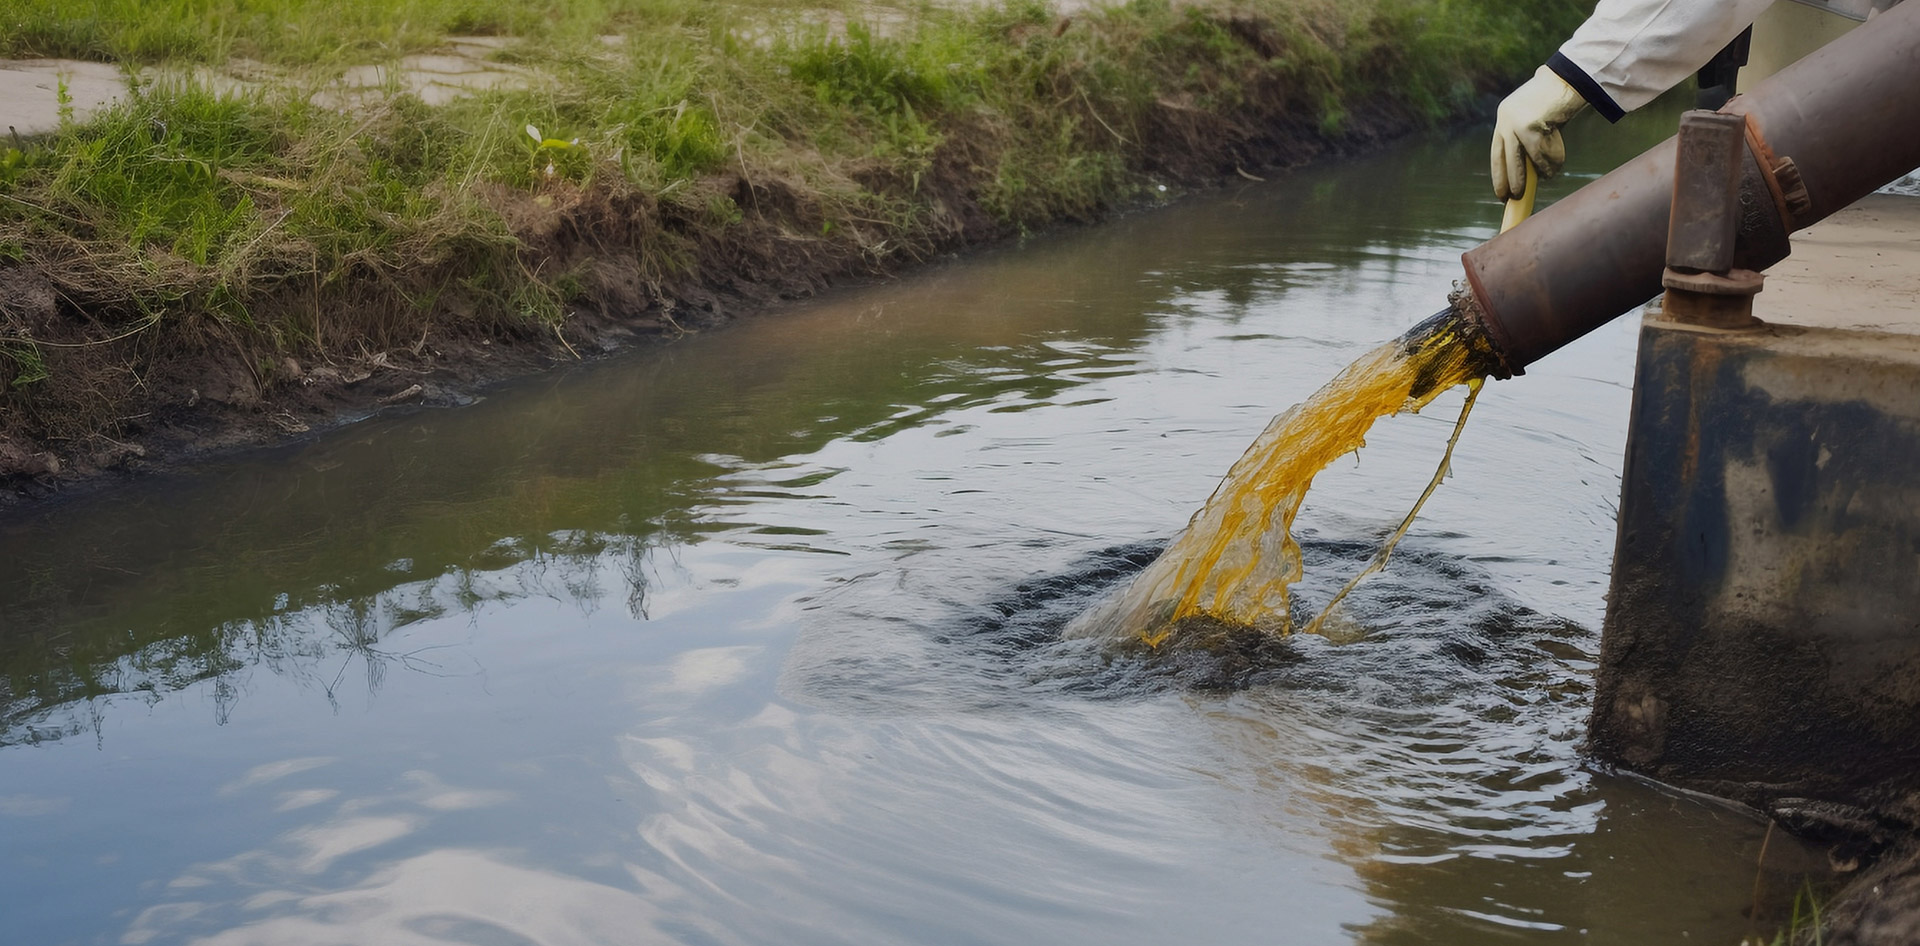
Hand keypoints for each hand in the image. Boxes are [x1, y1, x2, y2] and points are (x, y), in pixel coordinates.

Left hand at [1491, 66, 1588, 200]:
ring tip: (1530, 189)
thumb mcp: (1537, 117)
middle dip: (1507, 181)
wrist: (1570, 78)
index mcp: (1504, 115)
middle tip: (1510, 198)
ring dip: (1524, 179)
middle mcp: (1505, 120)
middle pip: (1503, 159)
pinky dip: (1547, 165)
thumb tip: (1533, 169)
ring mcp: (1515, 123)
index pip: (1497, 150)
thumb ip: (1530, 138)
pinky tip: (1552, 171)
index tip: (1500, 189)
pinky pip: (1538, 156)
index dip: (1499, 172)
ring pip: (1519, 161)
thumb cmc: (1558, 98)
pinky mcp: (1528, 128)